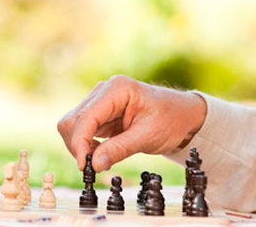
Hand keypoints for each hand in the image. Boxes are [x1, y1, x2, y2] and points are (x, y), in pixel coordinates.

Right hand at [57, 75, 206, 171]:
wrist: (183, 115)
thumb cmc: (171, 120)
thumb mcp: (147, 136)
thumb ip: (119, 149)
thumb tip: (93, 165)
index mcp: (117, 89)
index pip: (86, 117)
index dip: (80, 143)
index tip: (85, 166)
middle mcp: (104, 90)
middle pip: (73, 120)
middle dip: (78, 145)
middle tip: (92, 166)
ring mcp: (100, 100)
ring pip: (73, 125)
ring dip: (80, 146)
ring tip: (101, 159)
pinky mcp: (100, 112)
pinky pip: (82, 129)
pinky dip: (86, 144)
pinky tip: (101, 153)